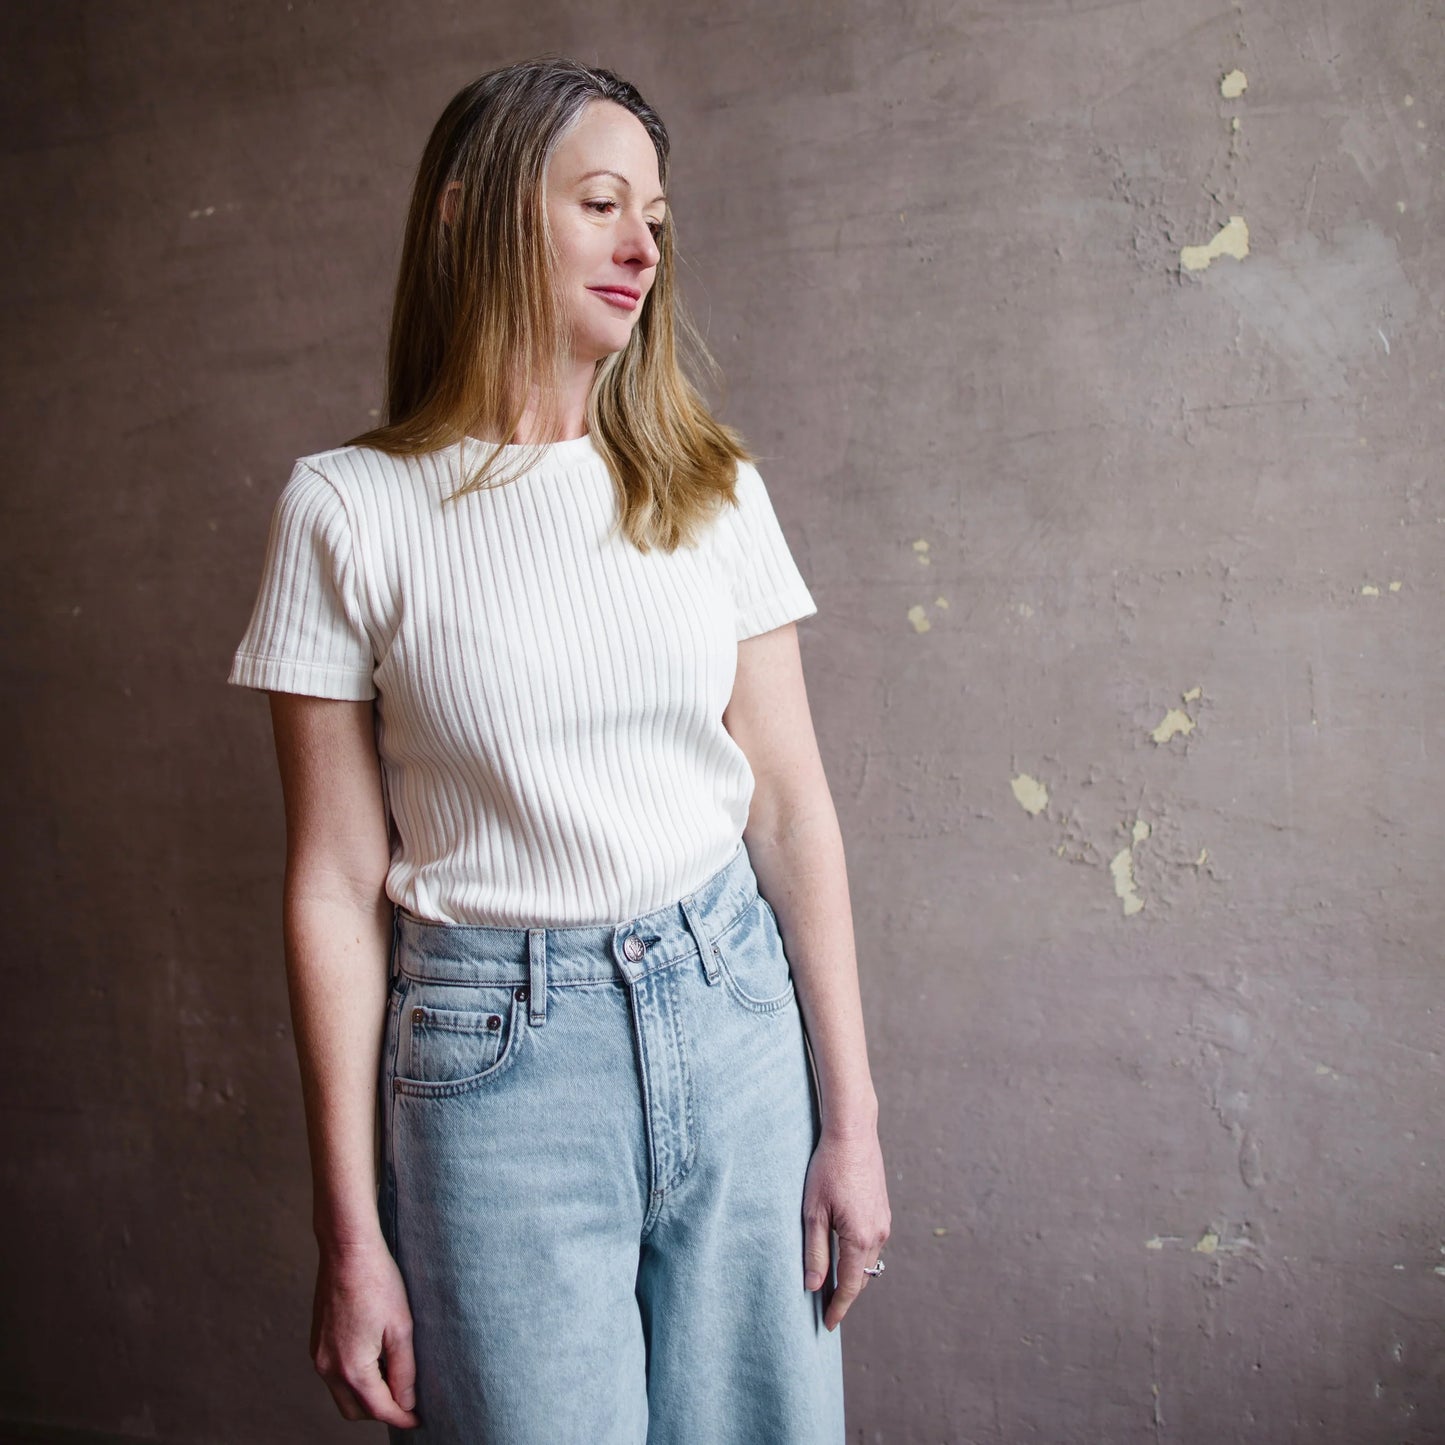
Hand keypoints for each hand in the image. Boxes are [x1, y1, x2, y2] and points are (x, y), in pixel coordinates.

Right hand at [311, 1238, 420, 1427]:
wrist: (347, 1250)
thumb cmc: (378, 1283)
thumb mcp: (401, 1327)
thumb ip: (404, 1370)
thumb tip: (407, 1402)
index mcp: (351, 1368)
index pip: (379, 1409)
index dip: (402, 1418)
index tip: (419, 1420)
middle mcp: (328, 1368)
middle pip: (356, 1410)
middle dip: (381, 1410)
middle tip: (408, 1399)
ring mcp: (319, 1355)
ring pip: (343, 1394)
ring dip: (366, 1394)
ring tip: (393, 1377)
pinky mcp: (317, 1342)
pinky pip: (335, 1375)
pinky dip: (354, 1377)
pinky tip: (375, 1357)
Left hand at [801, 1124, 889, 1330]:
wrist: (853, 1133)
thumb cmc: (828, 1169)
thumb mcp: (813, 1212)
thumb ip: (815, 1251)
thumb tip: (814, 1287)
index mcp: (860, 1237)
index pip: (851, 1286)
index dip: (839, 1308)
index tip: (827, 1325)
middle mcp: (878, 1234)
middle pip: (862, 1277)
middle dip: (845, 1295)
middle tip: (824, 1309)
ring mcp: (884, 1222)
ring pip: (868, 1261)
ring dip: (853, 1274)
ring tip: (831, 1284)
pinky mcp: (883, 1210)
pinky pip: (871, 1244)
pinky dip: (858, 1255)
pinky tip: (842, 1253)